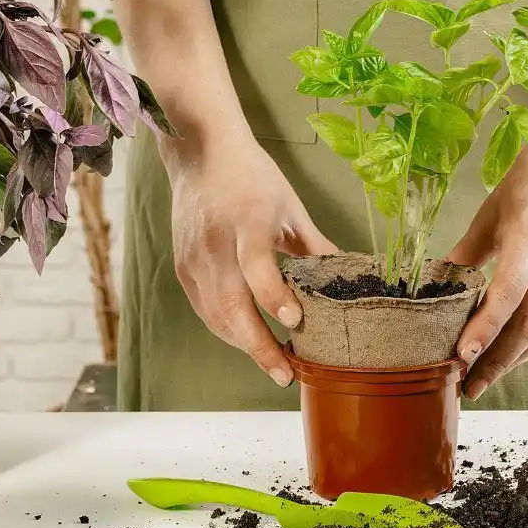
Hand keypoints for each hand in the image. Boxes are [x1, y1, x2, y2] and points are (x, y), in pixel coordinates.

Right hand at [167, 138, 336, 385]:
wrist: (200, 153)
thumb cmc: (252, 177)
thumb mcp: (291, 205)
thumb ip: (314, 245)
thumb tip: (345, 278)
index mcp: (247, 219)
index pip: (256, 265)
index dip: (274, 297)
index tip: (295, 323)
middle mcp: (215, 242)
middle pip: (231, 303)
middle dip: (259, 345)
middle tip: (286, 374)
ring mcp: (193, 258)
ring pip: (216, 315)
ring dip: (244, 344)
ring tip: (275, 365)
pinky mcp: (182, 267)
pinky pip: (205, 309)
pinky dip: (228, 330)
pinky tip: (250, 340)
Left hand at [448, 113, 527, 399]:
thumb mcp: (494, 209)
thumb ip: (468, 252)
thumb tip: (436, 286)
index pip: (507, 296)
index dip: (483, 330)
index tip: (461, 358)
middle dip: (497, 360)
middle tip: (469, 384)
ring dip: (519, 358)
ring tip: (489, 375)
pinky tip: (522, 356)